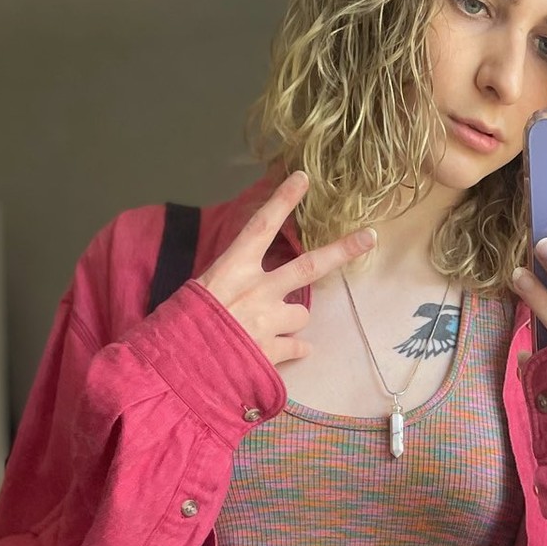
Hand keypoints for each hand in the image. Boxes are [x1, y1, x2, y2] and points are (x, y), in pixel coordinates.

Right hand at [196, 168, 375, 365]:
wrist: (177, 368)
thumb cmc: (180, 325)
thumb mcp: (197, 291)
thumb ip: (227, 284)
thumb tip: (240, 287)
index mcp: (232, 268)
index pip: (262, 226)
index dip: (282, 200)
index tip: (302, 178)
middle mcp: (257, 291)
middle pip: (309, 265)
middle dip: (343, 250)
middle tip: (369, 237)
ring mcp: (268, 322)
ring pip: (302, 315)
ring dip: (292, 320)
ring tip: (269, 328)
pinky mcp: (272, 353)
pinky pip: (298, 347)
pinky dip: (294, 349)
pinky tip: (286, 352)